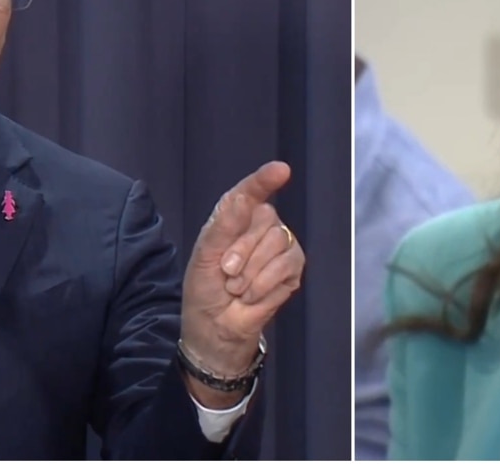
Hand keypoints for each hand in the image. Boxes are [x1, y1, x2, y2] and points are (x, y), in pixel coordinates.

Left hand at [180, 161, 304, 402]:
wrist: (215, 329)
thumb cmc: (205, 290)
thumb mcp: (205, 256)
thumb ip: (224, 225)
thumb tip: (246, 198)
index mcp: (236, 219)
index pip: (251, 193)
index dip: (264, 180)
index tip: (281, 170)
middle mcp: (261, 228)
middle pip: (265, 219)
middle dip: (242, 249)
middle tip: (227, 273)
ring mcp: (281, 248)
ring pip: (278, 241)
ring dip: (252, 271)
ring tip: (237, 287)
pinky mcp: (293, 270)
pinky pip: (288, 265)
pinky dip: (265, 283)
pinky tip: (252, 295)